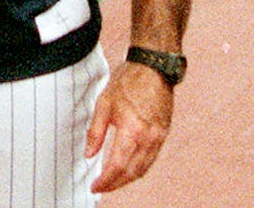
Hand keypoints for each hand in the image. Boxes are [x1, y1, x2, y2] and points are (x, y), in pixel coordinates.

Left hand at [85, 61, 174, 191]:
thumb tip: (89, 154)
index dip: (106, 180)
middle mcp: (149, 138)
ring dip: (128, 179)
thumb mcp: (103, 103)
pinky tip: (128, 168)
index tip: (95, 185)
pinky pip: (151, 158)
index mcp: (132, 130)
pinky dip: (139, 168)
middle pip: (132, 172)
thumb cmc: (127, 82)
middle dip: (116, 184)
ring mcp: (159, 137)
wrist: (153, 68)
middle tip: (101, 187)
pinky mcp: (164, 134)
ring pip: (144, 168)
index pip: (118, 165)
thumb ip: (96, 131)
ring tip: (112, 181)